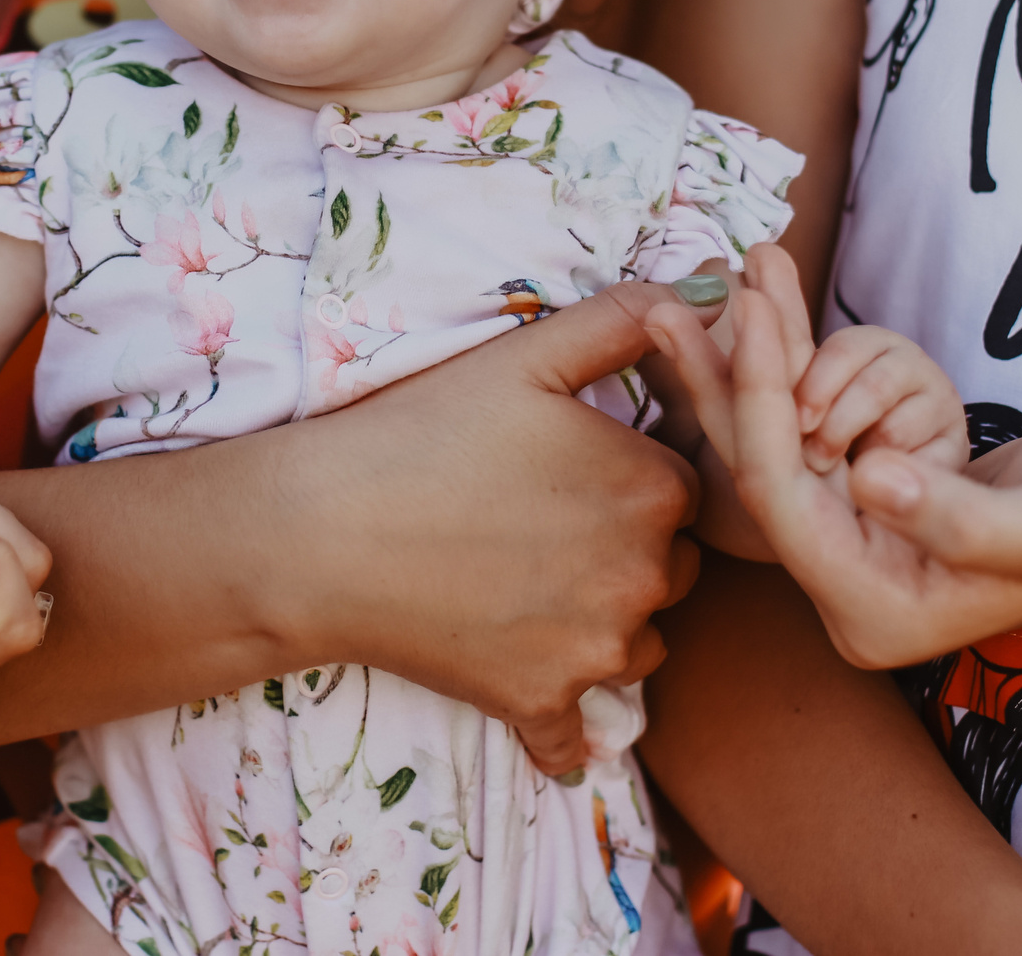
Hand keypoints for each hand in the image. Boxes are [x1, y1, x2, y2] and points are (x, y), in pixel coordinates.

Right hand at [291, 281, 715, 773]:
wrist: (319, 532)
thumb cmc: (420, 431)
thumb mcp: (525, 356)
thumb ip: (625, 319)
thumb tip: (702, 291)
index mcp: (654, 488)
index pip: (682, 489)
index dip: (627, 478)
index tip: (565, 471)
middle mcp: (647, 577)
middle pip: (669, 569)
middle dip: (623, 552)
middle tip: (536, 523)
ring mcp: (596, 650)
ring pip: (635, 643)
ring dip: (599, 623)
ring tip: (517, 582)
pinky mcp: (544, 704)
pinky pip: (577, 731)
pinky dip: (555, 712)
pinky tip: (514, 670)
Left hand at [648, 267, 1021, 669]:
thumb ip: (957, 519)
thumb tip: (871, 480)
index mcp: (874, 612)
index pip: (784, 502)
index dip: (760, 403)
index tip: (743, 313)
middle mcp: (846, 586)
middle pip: (757, 472)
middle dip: (721, 379)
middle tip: (665, 301)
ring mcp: (850, 542)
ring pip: (772, 440)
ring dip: (749, 357)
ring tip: (715, 276)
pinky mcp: (860, 498)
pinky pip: (802, 425)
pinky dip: (787, 362)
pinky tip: (763, 300)